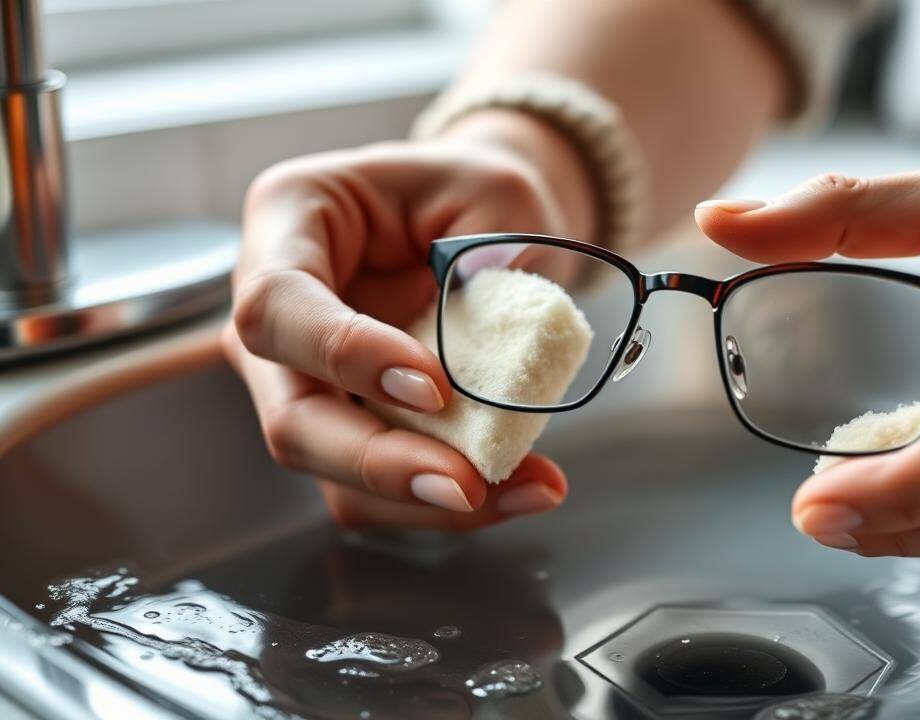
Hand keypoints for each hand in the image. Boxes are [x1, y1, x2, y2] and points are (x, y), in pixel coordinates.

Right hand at [224, 110, 595, 529]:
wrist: (487, 225)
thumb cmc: (475, 194)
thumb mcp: (498, 196)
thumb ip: (498, 263)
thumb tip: (511, 356)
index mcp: (290, 223)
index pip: (279, 306)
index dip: (346, 356)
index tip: (434, 386)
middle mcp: (278, 313)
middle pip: (290, 416)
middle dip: (378, 462)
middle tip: (466, 484)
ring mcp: (305, 380)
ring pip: (332, 472)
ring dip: (423, 500)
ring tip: (527, 489)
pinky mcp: (350, 429)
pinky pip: (380, 490)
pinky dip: (446, 505)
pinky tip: (521, 490)